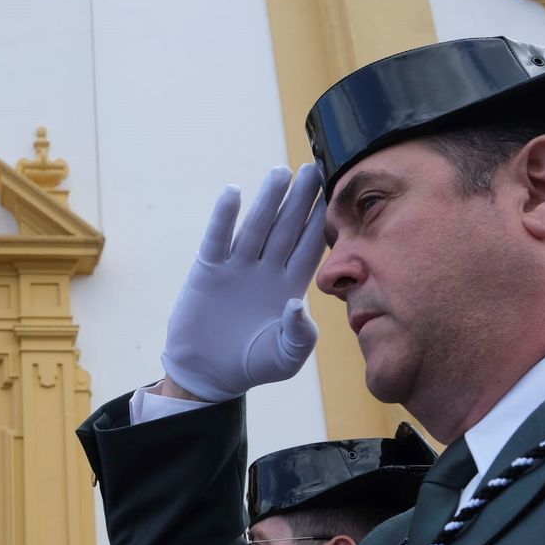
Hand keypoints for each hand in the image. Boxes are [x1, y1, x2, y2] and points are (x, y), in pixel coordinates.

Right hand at [160, 164, 326, 400]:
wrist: (209, 375)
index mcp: (290, 286)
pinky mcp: (209, 271)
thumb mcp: (286, 357)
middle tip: (313, 169)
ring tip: (280, 173)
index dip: (320, 221)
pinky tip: (233, 193)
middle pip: (285, 228)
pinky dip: (224, 218)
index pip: (308, 247)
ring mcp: (237, 268)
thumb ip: (300, 335)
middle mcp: (266, 270)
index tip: (335, 194)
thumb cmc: (252, 365)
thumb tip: (298, 304)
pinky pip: (218, 240)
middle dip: (300, 200)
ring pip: (255, 227)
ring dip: (267, 200)